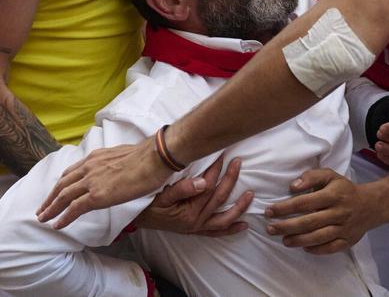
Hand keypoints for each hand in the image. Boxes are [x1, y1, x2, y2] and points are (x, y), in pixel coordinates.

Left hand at [36, 133, 172, 229]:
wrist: (155, 158)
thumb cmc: (148, 157)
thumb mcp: (123, 156)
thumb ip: (114, 165)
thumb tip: (118, 172)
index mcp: (95, 158)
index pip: (71, 172)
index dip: (61, 184)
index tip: (55, 192)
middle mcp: (89, 167)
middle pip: (62, 184)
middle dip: (50, 198)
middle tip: (42, 209)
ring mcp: (92, 181)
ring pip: (64, 196)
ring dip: (51, 208)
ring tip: (43, 218)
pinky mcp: (97, 195)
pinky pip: (74, 208)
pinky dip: (63, 217)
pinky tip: (57, 224)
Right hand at [134, 156, 252, 236]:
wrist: (138, 219)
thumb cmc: (149, 205)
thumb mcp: (161, 196)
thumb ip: (182, 189)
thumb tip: (204, 182)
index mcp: (188, 211)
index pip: (208, 186)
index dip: (216, 169)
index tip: (222, 155)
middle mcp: (196, 221)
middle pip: (219, 198)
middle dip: (230, 178)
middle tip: (238, 162)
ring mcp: (198, 227)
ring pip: (224, 218)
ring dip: (239, 206)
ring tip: (250, 194)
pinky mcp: (197, 231)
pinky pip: (217, 232)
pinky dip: (231, 229)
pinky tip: (244, 225)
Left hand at [264, 169, 381, 253]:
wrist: (372, 205)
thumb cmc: (345, 190)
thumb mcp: (330, 176)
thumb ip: (311, 177)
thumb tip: (292, 187)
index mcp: (333, 195)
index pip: (305, 202)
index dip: (285, 207)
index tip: (270, 211)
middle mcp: (339, 212)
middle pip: (309, 222)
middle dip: (287, 226)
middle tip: (270, 229)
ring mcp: (344, 228)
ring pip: (318, 237)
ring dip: (298, 240)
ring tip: (284, 240)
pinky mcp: (348, 241)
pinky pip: (330, 248)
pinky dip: (316, 249)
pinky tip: (304, 248)